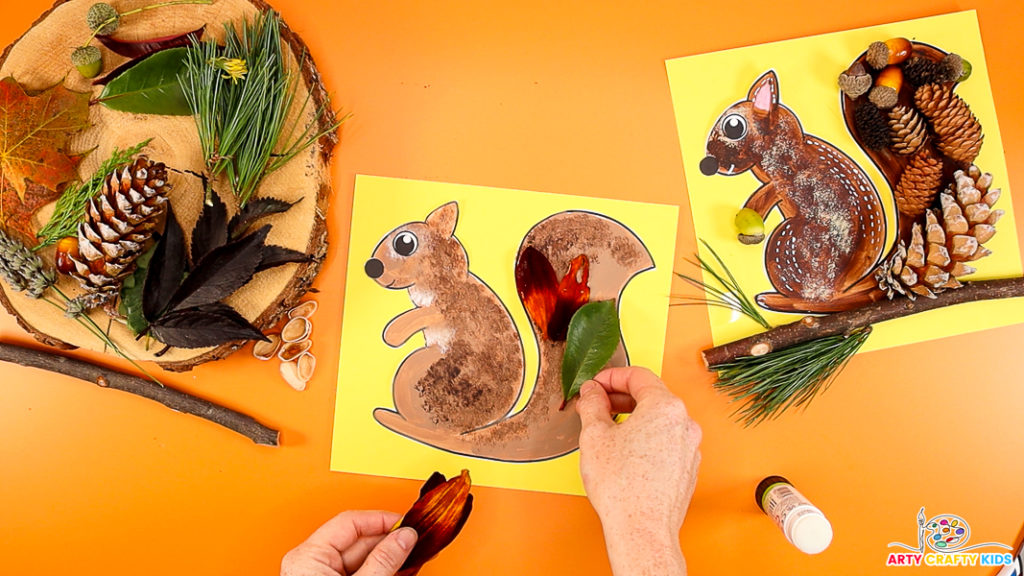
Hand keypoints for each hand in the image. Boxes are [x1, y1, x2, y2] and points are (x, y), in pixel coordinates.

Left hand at [281, 510, 417, 575]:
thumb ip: (382, 561)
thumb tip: (403, 537)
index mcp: (308, 556)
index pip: (350, 521)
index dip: (380, 519)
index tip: (404, 523)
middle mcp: (310, 563)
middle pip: (358, 539)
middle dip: (388, 540)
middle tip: (412, 540)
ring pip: (361, 557)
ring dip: (387, 556)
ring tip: (409, 555)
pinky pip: (358, 571)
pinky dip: (379, 569)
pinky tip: (396, 568)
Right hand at [575, 367, 701, 575]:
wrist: (642, 530)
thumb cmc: (622, 487)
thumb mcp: (595, 436)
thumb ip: (593, 404)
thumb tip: (591, 392)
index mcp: (665, 407)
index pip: (638, 376)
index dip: (610, 377)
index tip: (594, 385)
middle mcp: (685, 423)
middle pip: (651, 396)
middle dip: (619, 397)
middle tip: (595, 405)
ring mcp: (689, 447)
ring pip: (658, 419)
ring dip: (632, 417)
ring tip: (607, 429)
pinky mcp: (687, 467)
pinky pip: (665, 440)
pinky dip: (645, 437)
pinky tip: (624, 451)